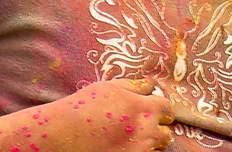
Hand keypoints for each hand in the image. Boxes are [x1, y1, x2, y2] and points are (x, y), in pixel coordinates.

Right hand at [32, 77, 176, 150]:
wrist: (64, 133)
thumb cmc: (84, 107)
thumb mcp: (108, 87)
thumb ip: (133, 86)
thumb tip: (150, 86)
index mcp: (140, 107)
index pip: (167, 107)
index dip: (162, 107)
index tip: (154, 108)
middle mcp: (144, 130)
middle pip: (166, 130)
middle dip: (158, 126)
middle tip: (143, 124)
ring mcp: (139, 149)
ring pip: (158, 146)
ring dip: (152, 141)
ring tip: (134, 136)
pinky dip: (141, 150)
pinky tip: (125, 144)